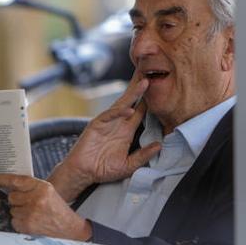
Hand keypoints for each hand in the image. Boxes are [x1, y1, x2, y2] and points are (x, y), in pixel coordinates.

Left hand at [0, 173, 91, 239]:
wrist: (69, 228)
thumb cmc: (58, 210)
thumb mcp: (48, 192)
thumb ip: (31, 188)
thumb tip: (10, 187)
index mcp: (42, 187)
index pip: (17, 180)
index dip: (3, 180)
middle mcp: (36, 199)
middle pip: (12, 197)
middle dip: (18, 200)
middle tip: (30, 204)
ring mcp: (31, 213)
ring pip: (12, 210)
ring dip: (19, 212)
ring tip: (34, 214)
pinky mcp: (27, 225)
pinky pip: (14, 221)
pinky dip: (20, 222)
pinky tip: (32, 222)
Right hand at [49, 75, 162, 199]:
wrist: (83, 173)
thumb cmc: (103, 169)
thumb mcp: (128, 165)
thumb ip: (143, 156)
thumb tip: (159, 146)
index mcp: (127, 130)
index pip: (142, 111)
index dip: (151, 100)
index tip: (163, 87)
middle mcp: (119, 123)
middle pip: (133, 101)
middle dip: (141, 87)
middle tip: (153, 72)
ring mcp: (107, 122)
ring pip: (122, 104)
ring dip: (133, 93)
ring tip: (145, 82)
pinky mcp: (96, 125)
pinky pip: (109, 116)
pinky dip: (118, 113)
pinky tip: (129, 110)